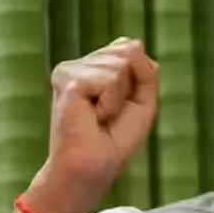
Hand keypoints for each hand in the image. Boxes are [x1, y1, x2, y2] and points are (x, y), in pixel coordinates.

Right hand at [25, 38, 157, 212]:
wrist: (92, 169)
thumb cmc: (114, 141)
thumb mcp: (143, 101)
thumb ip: (146, 70)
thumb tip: (134, 43)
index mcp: (94, 66)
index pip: (130, 47)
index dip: (138, 79)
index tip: (120, 108)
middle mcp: (79, 64)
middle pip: (127, 51)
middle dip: (130, 88)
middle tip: (109, 115)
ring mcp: (70, 70)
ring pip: (120, 64)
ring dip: (118, 99)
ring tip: (99, 118)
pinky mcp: (67, 79)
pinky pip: (110, 79)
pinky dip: (111, 103)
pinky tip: (93, 117)